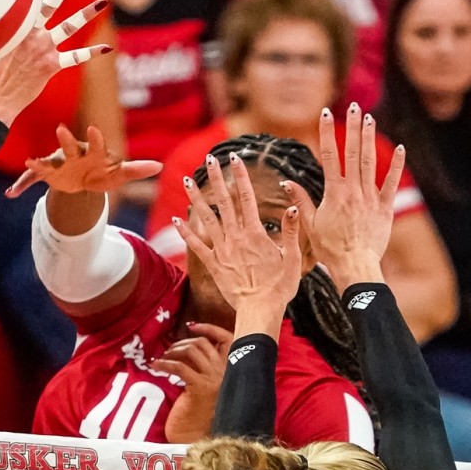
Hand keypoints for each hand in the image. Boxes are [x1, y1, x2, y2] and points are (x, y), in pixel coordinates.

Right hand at [0, 0, 111, 125]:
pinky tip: (107, 47)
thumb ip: (1, 28)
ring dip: (86, 14)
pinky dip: (91, 52)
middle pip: (51, 5)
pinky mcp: (51, 66)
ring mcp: (43, 49)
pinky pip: (75, 57)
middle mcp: (32, 34)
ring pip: (69, 27)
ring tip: (103, 2)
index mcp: (16, 26)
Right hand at [5, 124, 160, 197]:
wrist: (83, 181)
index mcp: (92, 152)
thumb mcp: (118, 175)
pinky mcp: (48, 175)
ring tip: (29, 163)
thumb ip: (136, 170)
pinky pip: (33, 180)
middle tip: (60, 130)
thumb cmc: (102, 173)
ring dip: (39, 163)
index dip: (95, 138)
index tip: (94, 129)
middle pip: (70, 146)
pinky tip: (11, 194)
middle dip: (65, 140)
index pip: (96, 144)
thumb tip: (160, 167)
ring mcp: (58, 164)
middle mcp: (73, 154)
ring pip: (48, 162)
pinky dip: (22, 186)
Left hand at [150, 323, 232, 443]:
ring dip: (173, 350)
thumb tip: (189, 347)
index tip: (190, 326)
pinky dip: (164, 363)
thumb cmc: (200, 415)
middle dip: (182, 342)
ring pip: (192, 351)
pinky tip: (154, 365)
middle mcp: (227, 373)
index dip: (209, 328)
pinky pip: (179, 366)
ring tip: (162, 357)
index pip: (227, 338)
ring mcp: (215, 380)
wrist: (198, 439)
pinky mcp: (200, 388)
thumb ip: (206, 368)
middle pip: (203, 343)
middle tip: (169, 350)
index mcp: (233, 370)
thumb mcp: (208, 386)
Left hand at [173, 153, 302, 315]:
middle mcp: (235, 238)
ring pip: (206, 218)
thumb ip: (291, 232)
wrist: (259, 311)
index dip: (241, 176)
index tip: (235, 158)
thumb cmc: (279, 288)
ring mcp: (222, 250)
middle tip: (209, 159)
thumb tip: (293, 207)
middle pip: (224, 202)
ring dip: (196, 198)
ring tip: (186, 180)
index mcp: (255, 233)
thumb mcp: (294, 259)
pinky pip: (196, 246)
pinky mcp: (212, 265)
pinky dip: (185, 232)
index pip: (247, 198)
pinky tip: (176, 219)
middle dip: (217, 178)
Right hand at [284, 104, 401, 289]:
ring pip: (371, 162)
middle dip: (352, 127)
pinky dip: (396, 165)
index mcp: (333, 193)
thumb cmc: (329, 248)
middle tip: (354, 107)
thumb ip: (300, 201)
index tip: (324, 114)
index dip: (326, 133)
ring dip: (370, 139)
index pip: (329, 156)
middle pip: (353, 153)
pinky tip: (400, 148)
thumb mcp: (309, 224)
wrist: (355, 265)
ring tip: (370, 118)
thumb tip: (287, 182)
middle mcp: (353, 191)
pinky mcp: (385, 207)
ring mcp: (371, 197)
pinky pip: (391, 183)